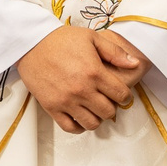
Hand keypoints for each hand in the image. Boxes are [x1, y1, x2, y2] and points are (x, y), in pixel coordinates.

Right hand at [17, 26, 145, 133]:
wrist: (31, 44)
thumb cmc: (61, 39)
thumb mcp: (91, 37)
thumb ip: (115, 52)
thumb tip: (135, 63)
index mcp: (94, 72)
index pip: (121, 95)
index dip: (125, 96)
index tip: (121, 94)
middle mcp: (82, 90)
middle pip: (108, 112)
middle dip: (112, 107)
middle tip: (108, 100)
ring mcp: (66, 101)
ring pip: (92, 123)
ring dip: (97, 118)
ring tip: (94, 109)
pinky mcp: (52, 107)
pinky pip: (70, 127)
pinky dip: (79, 126)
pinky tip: (81, 117)